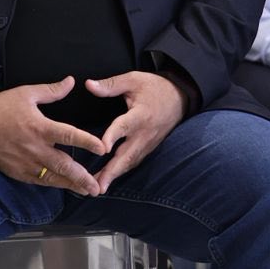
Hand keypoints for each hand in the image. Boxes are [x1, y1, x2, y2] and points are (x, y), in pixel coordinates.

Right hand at [0, 77, 106, 196]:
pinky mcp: (16, 171)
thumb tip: (71, 81)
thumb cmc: (2, 106)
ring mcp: (25, 162)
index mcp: (40, 127)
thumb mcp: (28, 93)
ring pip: (52, 178)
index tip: (103, 148)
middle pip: (63, 165)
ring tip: (87, 191)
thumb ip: (52, 91)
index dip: (87, 142)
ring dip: (71, 185)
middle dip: (82, 178)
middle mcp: (34, 148)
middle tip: (98, 187)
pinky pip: (38, 180)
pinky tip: (65, 187)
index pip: (69, 136)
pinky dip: (53, 184)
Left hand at [85, 71, 185, 193]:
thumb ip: (111, 85)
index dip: (113, 136)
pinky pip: (134, 162)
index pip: (124, 126)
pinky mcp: (149, 147)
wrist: (181, 97)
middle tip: (97, 186)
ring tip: (97, 188)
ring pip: (130, 162)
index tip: (102, 148)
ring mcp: (148, 143)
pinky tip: (108, 179)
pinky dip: (121, 172)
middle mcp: (145, 133)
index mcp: (141, 114)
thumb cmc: (155, 87)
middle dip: (112, 171)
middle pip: (128, 155)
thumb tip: (88, 84)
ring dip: (114, 175)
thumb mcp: (134, 80)